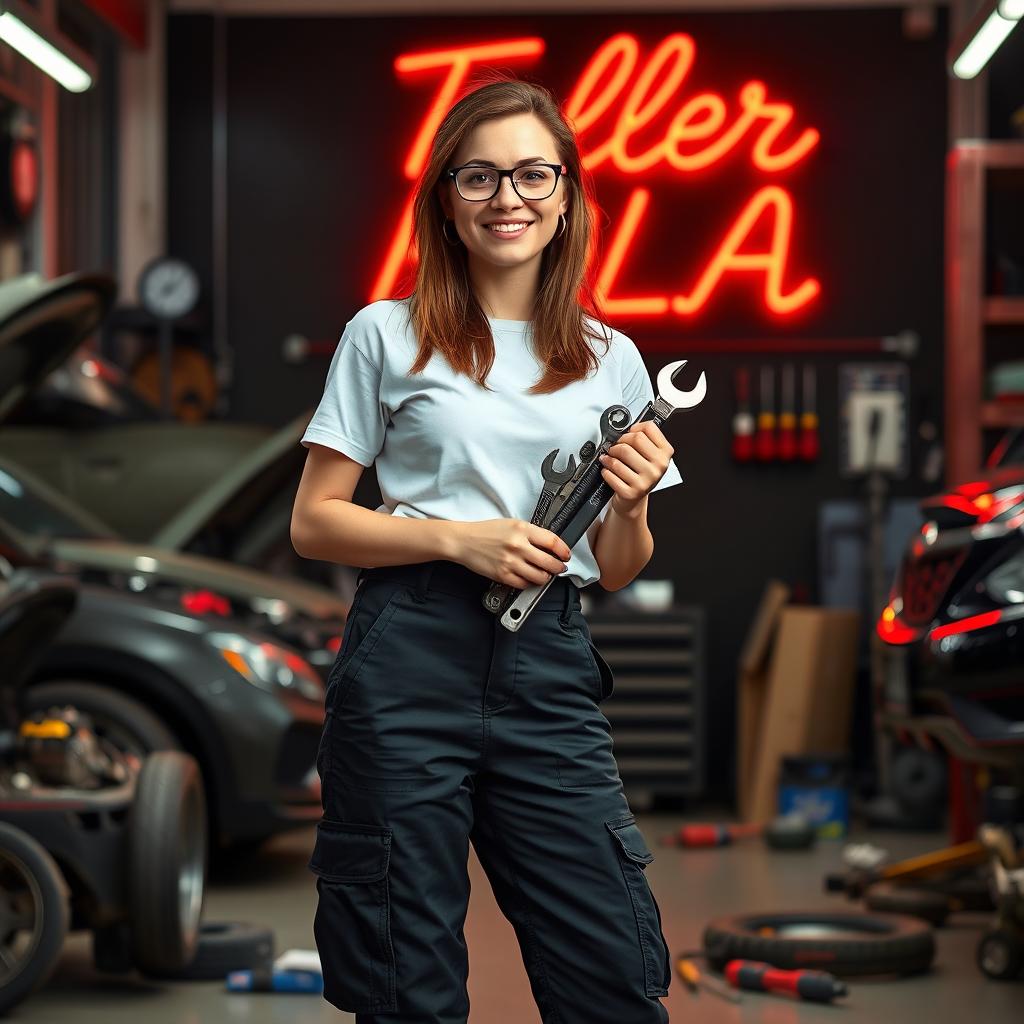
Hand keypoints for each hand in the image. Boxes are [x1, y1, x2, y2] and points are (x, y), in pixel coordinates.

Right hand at [450, 519, 572, 587]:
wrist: (464, 541)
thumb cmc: (486, 532)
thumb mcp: (511, 524)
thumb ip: (531, 533)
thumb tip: (549, 546)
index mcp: (522, 529)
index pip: (553, 541)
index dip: (564, 551)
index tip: (566, 555)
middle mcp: (518, 546)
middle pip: (550, 562)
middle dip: (558, 567)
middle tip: (559, 568)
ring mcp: (511, 562)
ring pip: (540, 576)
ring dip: (546, 577)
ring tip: (544, 574)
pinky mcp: (503, 575)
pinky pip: (524, 584)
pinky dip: (530, 583)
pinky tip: (529, 578)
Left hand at [597, 420, 673, 516]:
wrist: (633, 500)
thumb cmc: (639, 474)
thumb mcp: (648, 456)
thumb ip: (643, 440)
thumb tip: (627, 428)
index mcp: (665, 453)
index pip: (649, 428)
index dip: (634, 428)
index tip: (629, 434)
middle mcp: (659, 466)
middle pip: (634, 440)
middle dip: (619, 442)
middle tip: (615, 447)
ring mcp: (647, 480)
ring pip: (620, 457)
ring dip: (609, 457)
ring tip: (609, 459)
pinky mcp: (632, 492)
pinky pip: (611, 474)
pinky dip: (605, 471)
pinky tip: (608, 471)